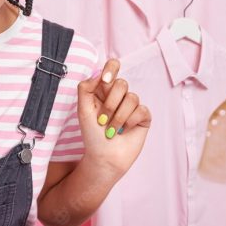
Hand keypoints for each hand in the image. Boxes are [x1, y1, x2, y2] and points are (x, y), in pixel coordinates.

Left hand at [76, 59, 150, 178]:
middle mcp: (118, 95)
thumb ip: (85, 89)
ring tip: (111, 130)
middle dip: (110, 103)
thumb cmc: (92, 135)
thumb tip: (98, 74)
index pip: (112, 67)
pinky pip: (142, 110)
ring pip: (132, 97)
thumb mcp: (82, 110)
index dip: (111, 68)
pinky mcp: (143, 117)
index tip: (105, 80)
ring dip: (118, 117)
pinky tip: (124, 131)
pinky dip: (130, 122)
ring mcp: (132, 105)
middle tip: (102, 119)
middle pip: (122, 83)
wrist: (104, 158)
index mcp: (103, 90)